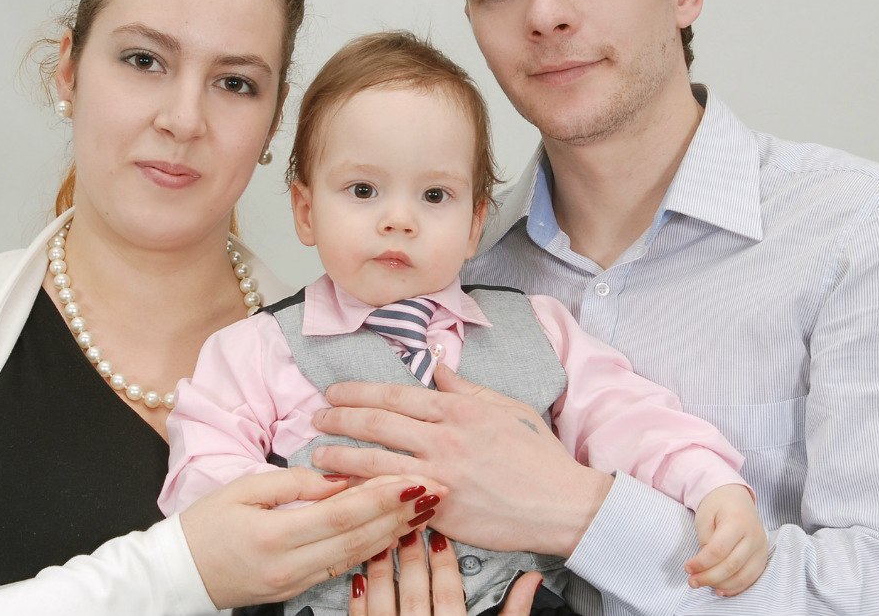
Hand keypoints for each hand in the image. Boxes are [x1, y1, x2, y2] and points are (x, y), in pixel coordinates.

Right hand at [180, 467, 441, 608]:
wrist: (176, 575)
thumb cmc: (203, 524)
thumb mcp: (241, 489)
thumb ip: (293, 483)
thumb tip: (338, 477)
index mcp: (274, 534)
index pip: (342, 513)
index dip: (382, 495)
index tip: (413, 477)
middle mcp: (290, 564)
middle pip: (359, 536)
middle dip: (402, 512)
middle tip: (436, 490)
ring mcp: (295, 582)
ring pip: (357, 555)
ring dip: (396, 531)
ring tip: (426, 509)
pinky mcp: (296, 589)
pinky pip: (343, 566)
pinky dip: (372, 547)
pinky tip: (394, 533)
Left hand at [311, 365, 611, 557]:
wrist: (562, 503)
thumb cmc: (540, 456)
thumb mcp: (507, 408)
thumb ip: (467, 389)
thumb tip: (439, 368)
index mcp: (459, 410)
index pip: (395, 396)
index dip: (359, 392)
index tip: (335, 392)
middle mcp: (444, 438)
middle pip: (376, 423)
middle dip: (339, 418)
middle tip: (316, 417)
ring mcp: (439, 475)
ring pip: (374, 460)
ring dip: (340, 456)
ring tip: (317, 453)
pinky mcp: (439, 510)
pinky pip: (391, 497)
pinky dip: (363, 492)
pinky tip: (343, 490)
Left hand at [349, 529, 542, 614]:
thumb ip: (516, 613)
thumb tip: (532, 581)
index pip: (449, 593)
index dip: (443, 560)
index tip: (440, 535)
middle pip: (415, 592)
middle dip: (412, 555)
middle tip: (410, 526)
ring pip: (383, 604)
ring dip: (381, 569)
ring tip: (383, 541)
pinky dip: (359, 601)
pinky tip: (359, 579)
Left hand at [684, 484, 767, 595]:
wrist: (736, 497)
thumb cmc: (717, 505)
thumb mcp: (704, 516)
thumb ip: (705, 539)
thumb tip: (705, 565)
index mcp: (737, 522)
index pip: (718, 550)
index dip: (701, 563)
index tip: (687, 568)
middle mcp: (753, 536)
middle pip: (731, 566)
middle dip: (709, 577)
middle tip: (692, 582)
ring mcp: (761, 548)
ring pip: (743, 576)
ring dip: (721, 585)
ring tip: (703, 585)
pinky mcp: (763, 557)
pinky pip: (751, 578)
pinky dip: (735, 587)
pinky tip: (720, 590)